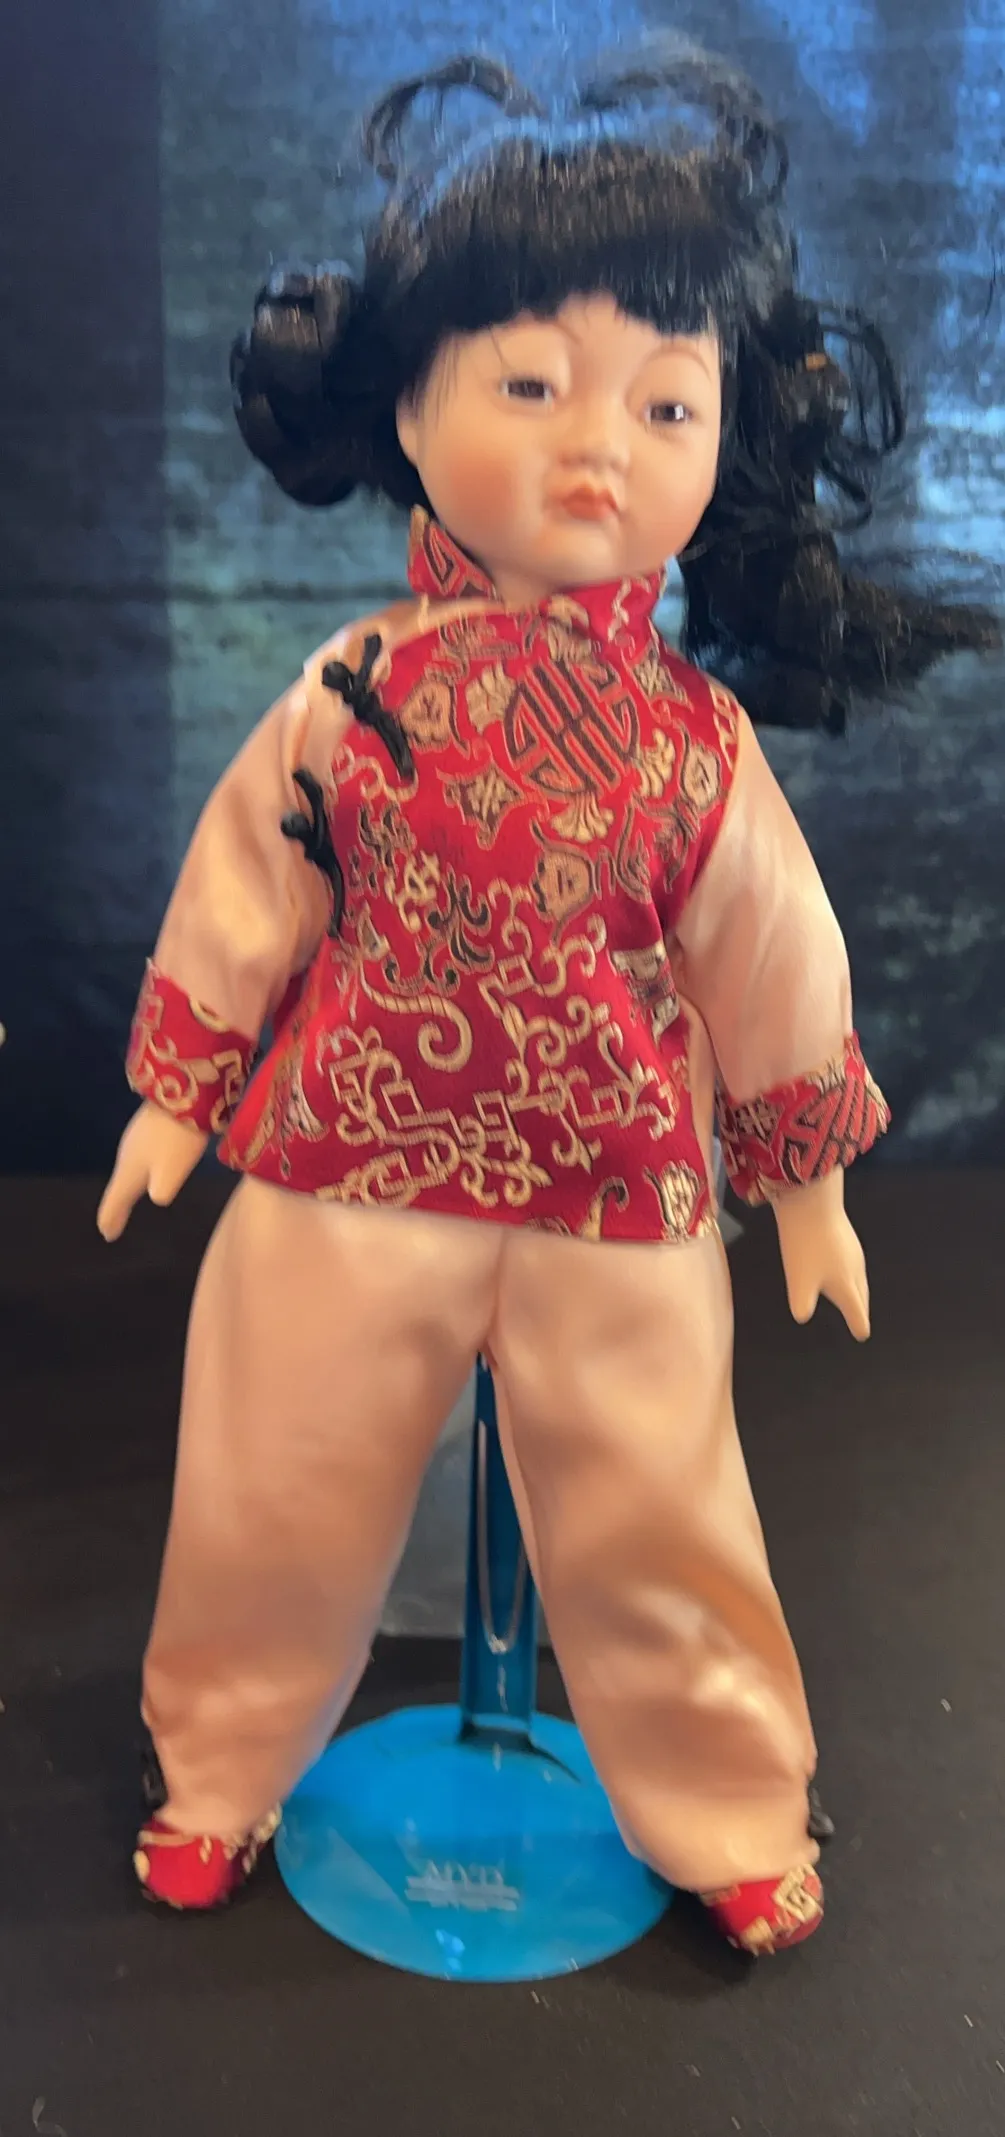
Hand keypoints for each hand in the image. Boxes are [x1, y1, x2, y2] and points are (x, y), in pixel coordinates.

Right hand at [97, 1101, 208, 1241]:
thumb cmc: (175, 1140)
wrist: (183, 1092)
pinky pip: (141, 1155)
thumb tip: (157, 1196)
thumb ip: (160, 1192)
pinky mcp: (150, 1125)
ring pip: (129, 1168)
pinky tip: (151, 1166)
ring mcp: (137, 1138)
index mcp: (128, 1171)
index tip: (108, 1235)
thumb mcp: (169, 1175)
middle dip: (117, 1204)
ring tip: (130, 1197)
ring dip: (130, 1184)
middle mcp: (127, 1154)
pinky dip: (142, 1168)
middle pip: (119, 1185)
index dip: (111, 1218)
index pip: (115, 1200)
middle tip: (114, 1222)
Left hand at [771, 1170, 870, 1340]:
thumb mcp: (799, 1281)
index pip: (857, 1311)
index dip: (858, 1324)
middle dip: (860, 1309)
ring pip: (859, 1276)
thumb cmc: (806, 1244)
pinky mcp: (846, 1235)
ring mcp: (853, 1250)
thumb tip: (802, 1316)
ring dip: (856, 1289)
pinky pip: (852, 1261)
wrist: (812, 1200)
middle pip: (862, 1295)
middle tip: (860, 1318)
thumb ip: (802, 1304)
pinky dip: (849, 1271)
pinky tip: (838, 1266)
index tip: (862, 1334)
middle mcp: (855, 1269)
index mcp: (847, 1285)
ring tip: (851, 1295)